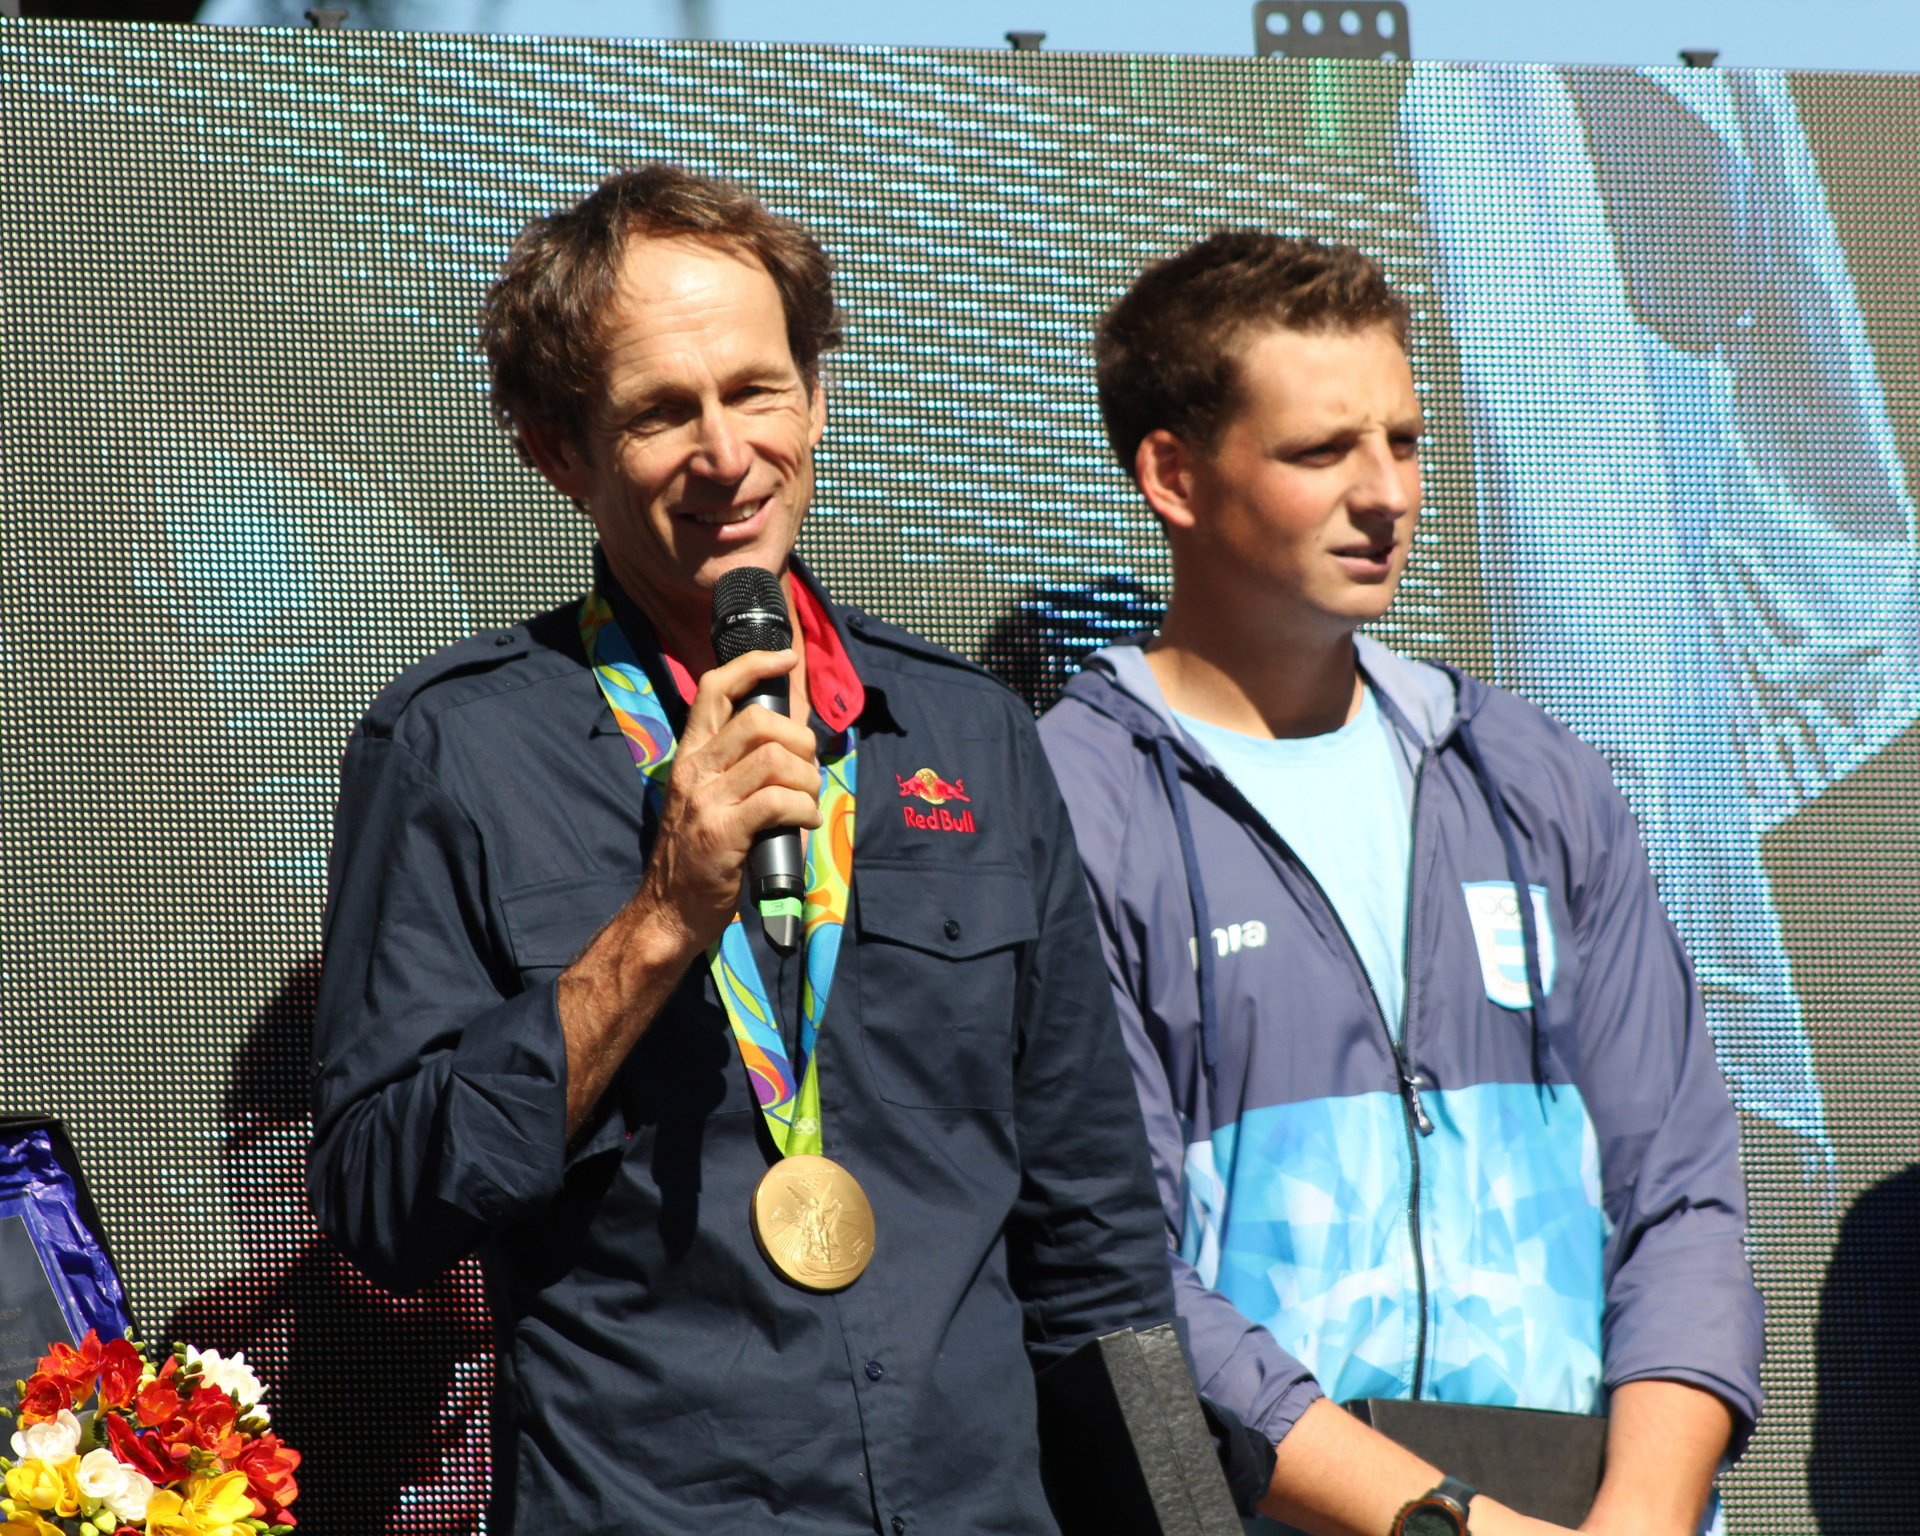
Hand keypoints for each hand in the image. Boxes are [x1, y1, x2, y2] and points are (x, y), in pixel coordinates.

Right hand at [634, 645, 820, 956]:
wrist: (667, 912)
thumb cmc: (696, 857)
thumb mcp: (705, 799)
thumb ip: (736, 768)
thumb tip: (791, 742)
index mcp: (689, 756)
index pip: (714, 688)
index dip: (754, 664)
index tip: (786, 660)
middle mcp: (694, 770)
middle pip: (758, 721)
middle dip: (800, 741)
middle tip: (807, 770)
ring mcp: (707, 801)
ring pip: (775, 760)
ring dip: (807, 780)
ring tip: (806, 804)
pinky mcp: (723, 833)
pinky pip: (778, 802)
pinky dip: (804, 810)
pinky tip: (804, 824)